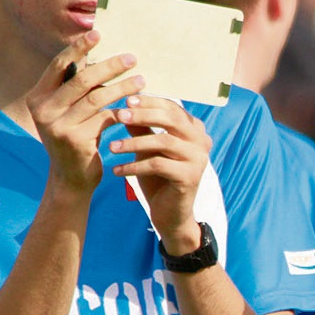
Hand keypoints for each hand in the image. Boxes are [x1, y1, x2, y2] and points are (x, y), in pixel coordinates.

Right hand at [26, 31, 144, 194]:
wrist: (71, 179)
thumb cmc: (75, 139)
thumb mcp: (69, 112)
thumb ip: (76, 90)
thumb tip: (99, 56)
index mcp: (37, 97)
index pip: (58, 66)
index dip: (78, 48)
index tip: (97, 33)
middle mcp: (43, 110)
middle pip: (82, 79)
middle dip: (110, 66)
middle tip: (132, 58)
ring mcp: (57, 126)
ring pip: (97, 98)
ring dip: (123, 88)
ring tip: (142, 81)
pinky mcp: (76, 140)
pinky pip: (105, 118)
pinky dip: (122, 111)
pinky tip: (137, 106)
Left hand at [108, 95, 211, 251]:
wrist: (170, 214)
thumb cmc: (157, 177)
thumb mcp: (146, 148)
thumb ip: (140, 126)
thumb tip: (124, 101)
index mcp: (195, 129)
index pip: (172, 107)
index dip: (148, 102)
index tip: (124, 101)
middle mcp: (202, 141)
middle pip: (171, 119)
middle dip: (142, 115)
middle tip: (118, 116)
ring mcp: (199, 159)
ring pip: (163, 142)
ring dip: (133, 143)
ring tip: (111, 147)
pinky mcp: (190, 177)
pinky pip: (158, 165)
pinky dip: (134, 167)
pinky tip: (117, 171)